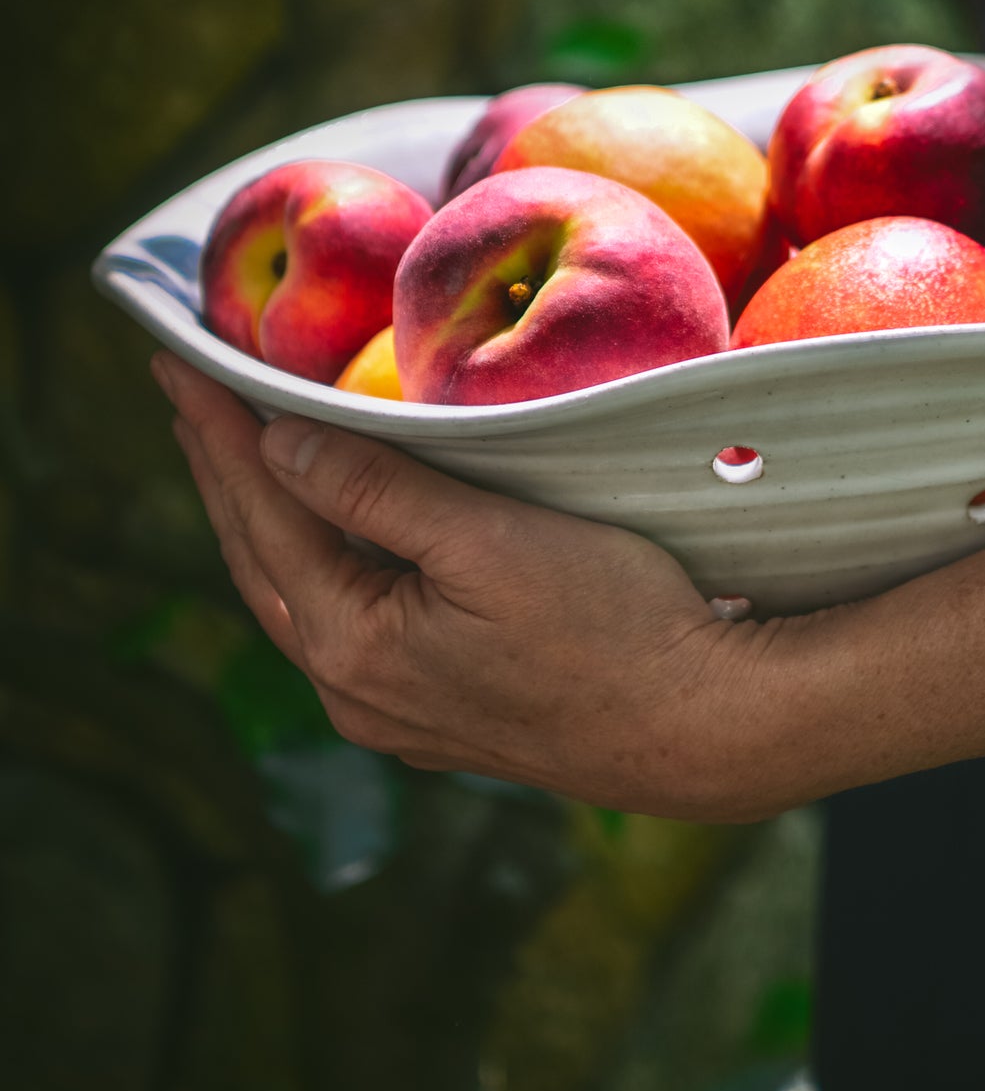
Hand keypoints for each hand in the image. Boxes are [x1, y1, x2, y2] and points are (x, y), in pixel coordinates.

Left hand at [152, 352, 803, 820]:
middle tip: (186, 395)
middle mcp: (355, 692)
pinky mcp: (440, 714)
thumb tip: (276, 445)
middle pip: (263, 561)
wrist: (702, 730)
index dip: (221, 431)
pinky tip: (328, 536)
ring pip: (301, 597)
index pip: (263, 513)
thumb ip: (376, 491)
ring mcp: (396, 712)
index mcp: (354, 645)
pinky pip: (346, 623)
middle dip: (224, 474)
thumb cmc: (614, 624)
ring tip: (238, 456)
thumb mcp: (490, 541)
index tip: (176, 360)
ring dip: (266, 521)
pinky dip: (319, 561)